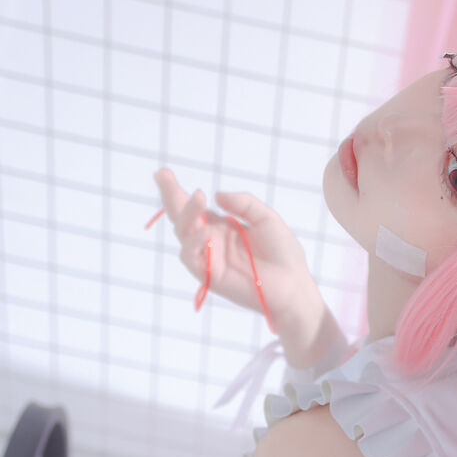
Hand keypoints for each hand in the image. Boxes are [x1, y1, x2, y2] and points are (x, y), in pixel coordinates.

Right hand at [151, 167, 319, 338]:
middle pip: (182, 217)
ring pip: (183, 234)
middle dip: (171, 196)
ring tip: (198, 197)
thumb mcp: (265, 217)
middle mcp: (211, 240)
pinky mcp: (209, 275)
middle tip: (163, 176)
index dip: (177, 191)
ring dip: (187, 214)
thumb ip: (243, 203)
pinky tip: (205, 230)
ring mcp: (209, 257)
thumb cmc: (283, 253)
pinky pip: (191, 257)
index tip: (163, 173)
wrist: (293, 283)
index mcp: (222, 226)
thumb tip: (216, 195)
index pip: (195, 207)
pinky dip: (194, 242)